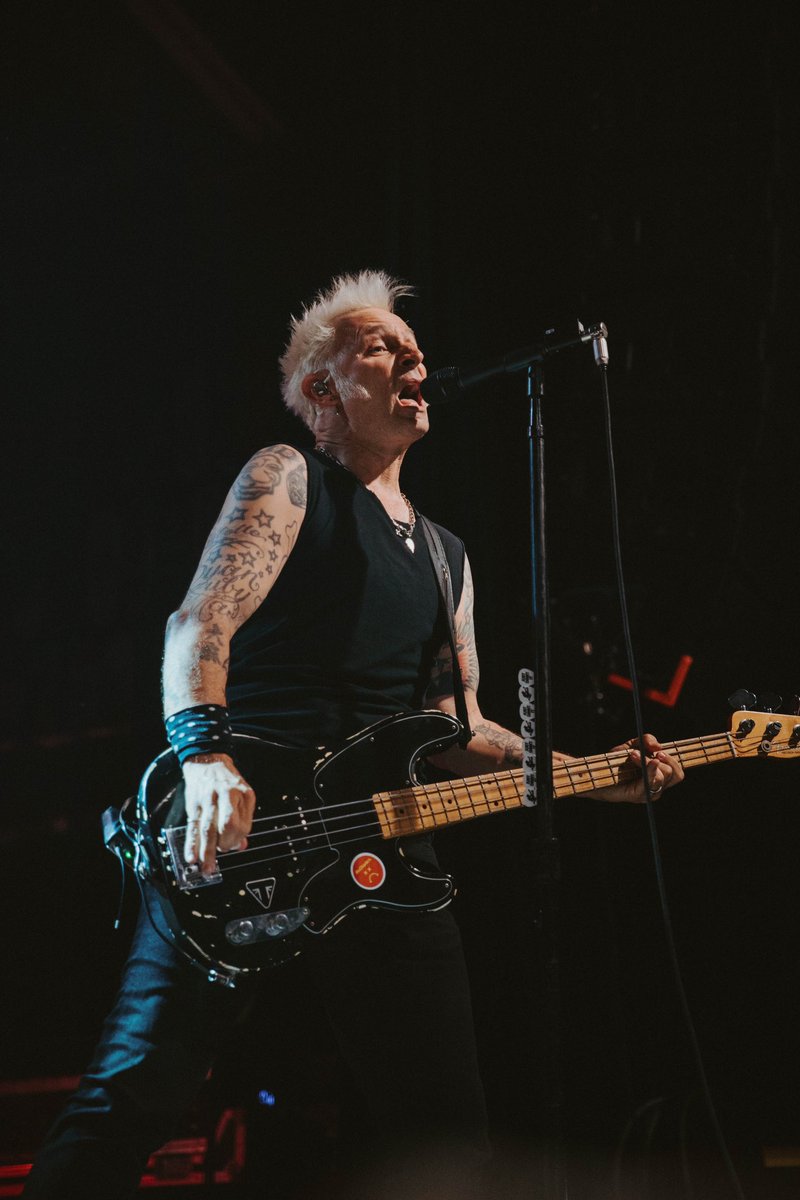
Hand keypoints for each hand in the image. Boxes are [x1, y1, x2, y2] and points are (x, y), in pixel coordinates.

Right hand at [182, 754, 255, 875]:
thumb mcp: (242, 794)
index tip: (235, 845)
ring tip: (207, 868)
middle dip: (225, 844)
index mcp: (242, 793)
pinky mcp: (194, 804)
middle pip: (227, 825)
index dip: (239, 838)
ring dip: (207, 852)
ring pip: (208, 829)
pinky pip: (193, 827)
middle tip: (223, 854)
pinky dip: (192, 843)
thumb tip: (242, 845)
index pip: (244, 823)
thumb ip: (244, 819)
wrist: (206, 760)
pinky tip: (192, 856)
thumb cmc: (226, 779)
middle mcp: (226, 795)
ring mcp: (208, 800)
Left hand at [593, 733, 684, 803]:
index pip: (679, 770)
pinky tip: (641, 760)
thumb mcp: (634, 744)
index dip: (682, 760)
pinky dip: (649, 769)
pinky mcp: (639, 795)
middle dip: (666, 759)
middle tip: (653, 751)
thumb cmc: (617, 761)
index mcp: (660, 774)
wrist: (597, 772)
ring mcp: (650, 792)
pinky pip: (650, 783)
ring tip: (634, 755)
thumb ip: (647, 740)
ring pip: (664, 777)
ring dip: (650, 761)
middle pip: (676, 774)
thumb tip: (658, 746)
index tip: (673, 748)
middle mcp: (658, 785)